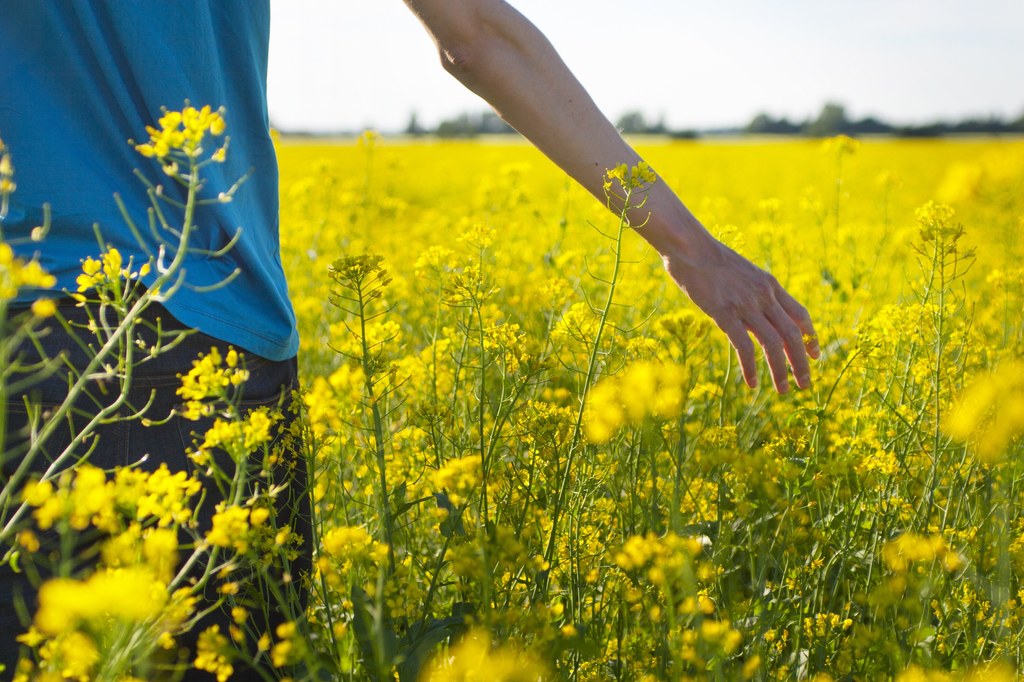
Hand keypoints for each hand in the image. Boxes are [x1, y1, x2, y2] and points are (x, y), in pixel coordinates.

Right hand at [664, 236, 819, 392]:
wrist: (690, 245)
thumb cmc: (708, 258)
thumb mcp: (740, 272)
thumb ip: (751, 290)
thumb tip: (753, 308)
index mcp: (769, 285)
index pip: (800, 315)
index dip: (811, 337)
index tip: (814, 356)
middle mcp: (764, 296)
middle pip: (793, 334)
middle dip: (802, 362)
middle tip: (805, 385)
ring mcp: (746, 305)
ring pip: (774, 344)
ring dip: (781, 370)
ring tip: (784, 390)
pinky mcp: (725, 313)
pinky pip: (744, 346)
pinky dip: (751, 368)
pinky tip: (753, 384)